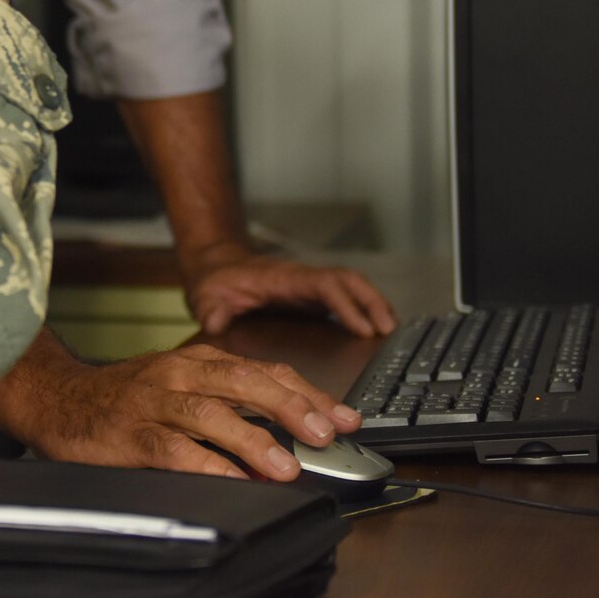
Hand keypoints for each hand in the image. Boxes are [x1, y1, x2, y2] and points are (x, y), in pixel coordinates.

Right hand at [0, 337, 362, 481]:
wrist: (55, 398)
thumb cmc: (123, 399)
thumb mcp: (177, 384)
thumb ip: (226, 399)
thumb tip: (291, 428)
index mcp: (195, 360)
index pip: (262, 370)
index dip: (308, 393)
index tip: (346, 418)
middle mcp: (178, 374)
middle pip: (243, 381)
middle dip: (291, 407)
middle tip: (327, 433)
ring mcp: (153, 403)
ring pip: (210, 413)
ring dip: (253, 439)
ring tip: (286, 466)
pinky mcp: (130, 435)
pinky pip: (173, 450)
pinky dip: (206, 464)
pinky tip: (231, 479)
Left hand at [182, 243, 398, 337]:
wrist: (216, 268)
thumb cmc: (215, 281)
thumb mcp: (207, 295)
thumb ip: (211, 309)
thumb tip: (214, 323)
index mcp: (283, 278)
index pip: (324, 285)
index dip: (346, 305)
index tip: (363, 327)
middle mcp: (302, 279)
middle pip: (347, 281)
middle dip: (372, 302)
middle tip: (389, 329)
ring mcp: (309, 286)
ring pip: (351, 286)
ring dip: (373, 304)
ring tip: (391, 330)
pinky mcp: (311, 296)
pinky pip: (345, 297)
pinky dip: (363, 308)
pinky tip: (374, 328)